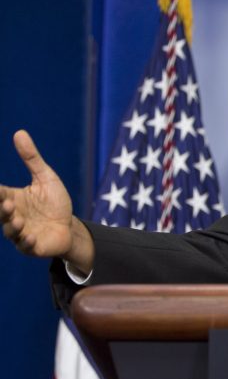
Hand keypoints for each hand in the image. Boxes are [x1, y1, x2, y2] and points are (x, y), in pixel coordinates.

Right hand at [0, 130, 93, 272]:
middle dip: (3, 209)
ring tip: (18, 219)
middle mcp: (12, 217)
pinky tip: (31, 237)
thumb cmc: (55, 202)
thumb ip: (31, 158)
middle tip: (7, 202)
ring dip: (13, 225)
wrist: (70, 227)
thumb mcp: (45, 178)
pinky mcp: (32, 246)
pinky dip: (27, 242)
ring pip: (11, 231)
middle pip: (2, 213)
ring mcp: (21, 233)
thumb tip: (19, 132)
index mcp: (12, 199)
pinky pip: (27, 246)